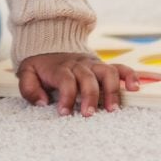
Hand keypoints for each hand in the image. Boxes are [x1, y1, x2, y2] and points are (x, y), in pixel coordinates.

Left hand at [17, 52, 145, 116]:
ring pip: (107, 72)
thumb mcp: (27, 74)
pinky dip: (129, 76)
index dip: (66, 97)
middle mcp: (78, 65)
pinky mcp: (102, 66)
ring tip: (113, 109)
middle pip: (87, 78)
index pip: (65, 80)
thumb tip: (43, 102)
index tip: (64, 113)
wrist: (49, 45)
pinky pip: (120, 67)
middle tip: (88, 115)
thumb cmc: (40, 67)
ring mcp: (92, 64)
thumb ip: (29, 88)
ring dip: (112, 90)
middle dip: (90, 97)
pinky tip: (134, 88)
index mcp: (59, 68)